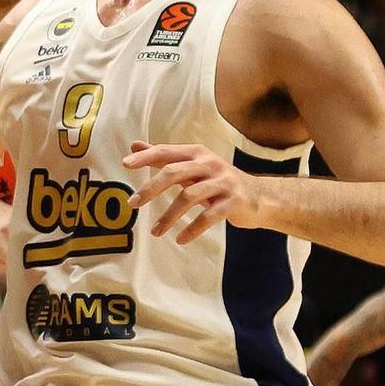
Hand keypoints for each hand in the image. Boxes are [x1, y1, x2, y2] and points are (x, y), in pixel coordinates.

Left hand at [121, 142, 272, 243]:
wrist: (259, 196)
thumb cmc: (218, 180)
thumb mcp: (192, 165)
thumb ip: (164, 157)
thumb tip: (134, 146)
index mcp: (196, 153)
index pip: (166, 152)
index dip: (145, 158)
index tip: (125, 165)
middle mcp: (209, 164)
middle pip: (174, 172)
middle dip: (151, 188)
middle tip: (133, 204)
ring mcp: (222, 182)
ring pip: (189, 197)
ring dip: (169, 216)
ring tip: (155, 232)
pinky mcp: (233, 201)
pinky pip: (209, 216)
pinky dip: (192, 229)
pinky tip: (180, 239)